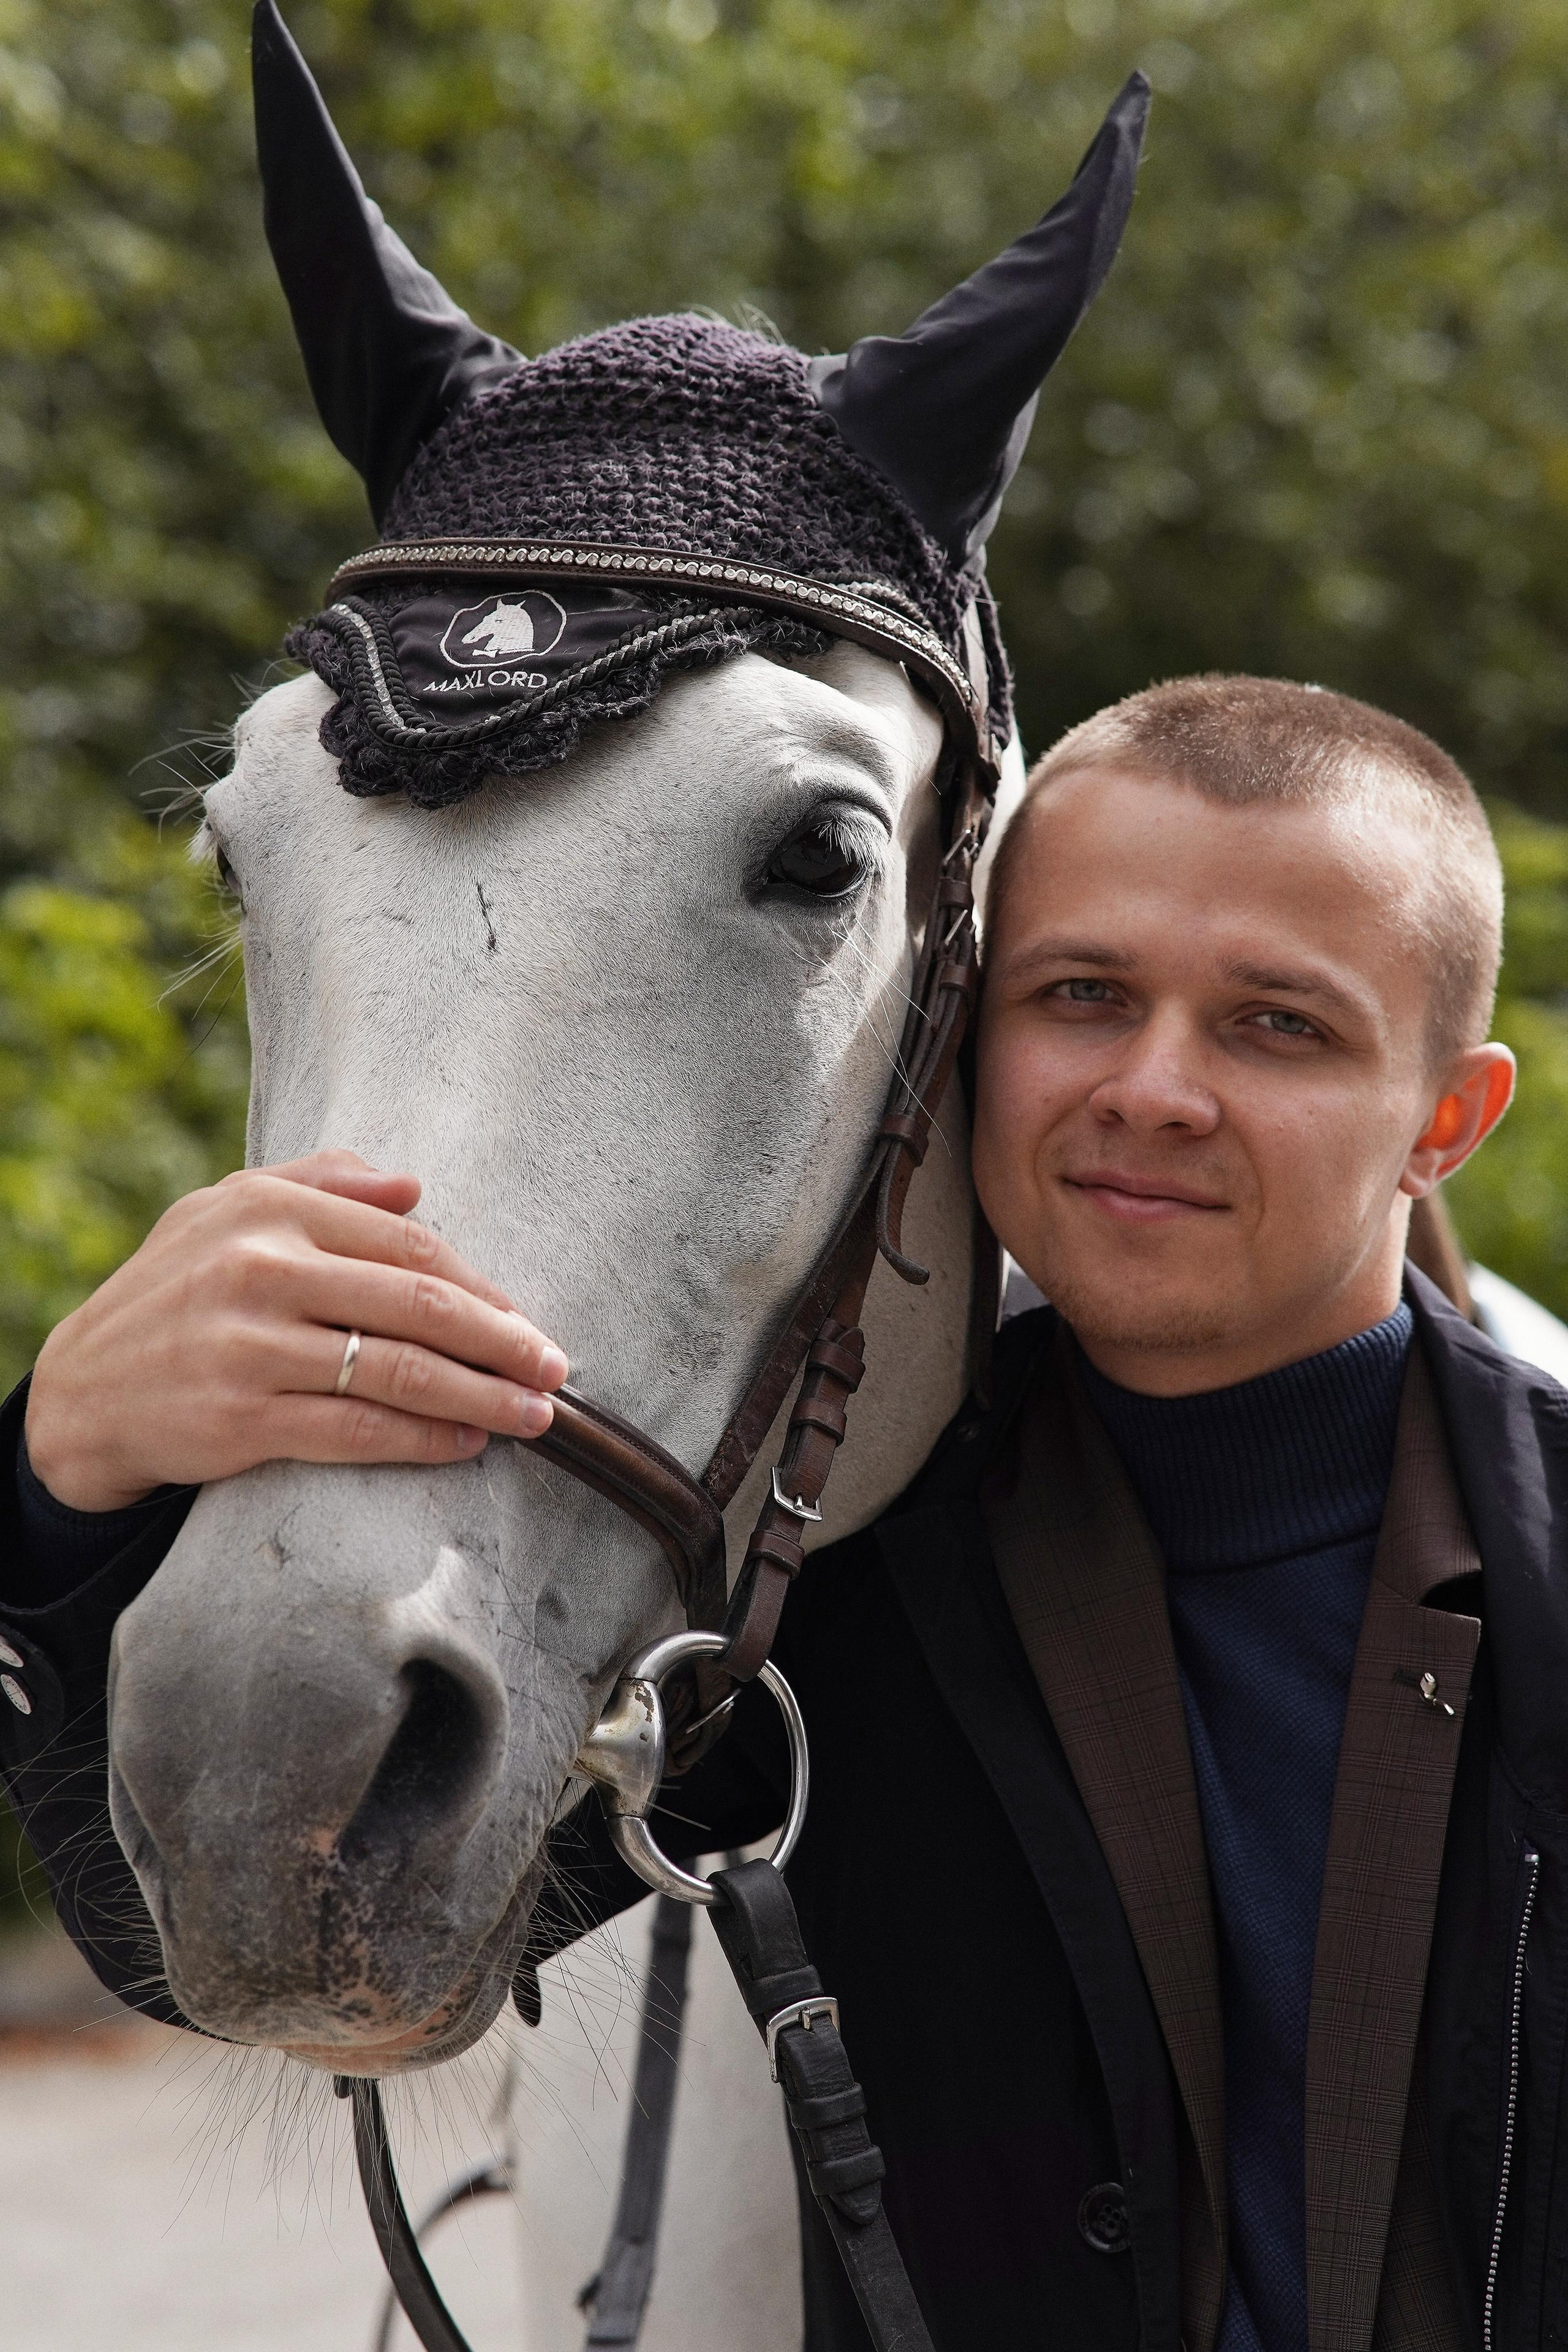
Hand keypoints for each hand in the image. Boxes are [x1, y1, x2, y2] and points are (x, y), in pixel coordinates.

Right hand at [24, 1150, 568, 1511]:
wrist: (82, 1390)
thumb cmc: (178, 1292)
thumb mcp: (227, 1210)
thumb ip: (321, 1182)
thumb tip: (414, 1184)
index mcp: (270, 1209)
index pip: (409, 1243)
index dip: (483, 1286)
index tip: (528, 1320)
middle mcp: (260, 1269)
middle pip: (418, 1304)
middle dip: (502, 1342)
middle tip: (555, 1369)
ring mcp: (248, 1346)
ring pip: (397, 1371)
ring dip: (480, 1398)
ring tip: (534, 1417)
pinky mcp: (238, 1418)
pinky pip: (355, 1429)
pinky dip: (422, 1439)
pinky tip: (465, 1444)